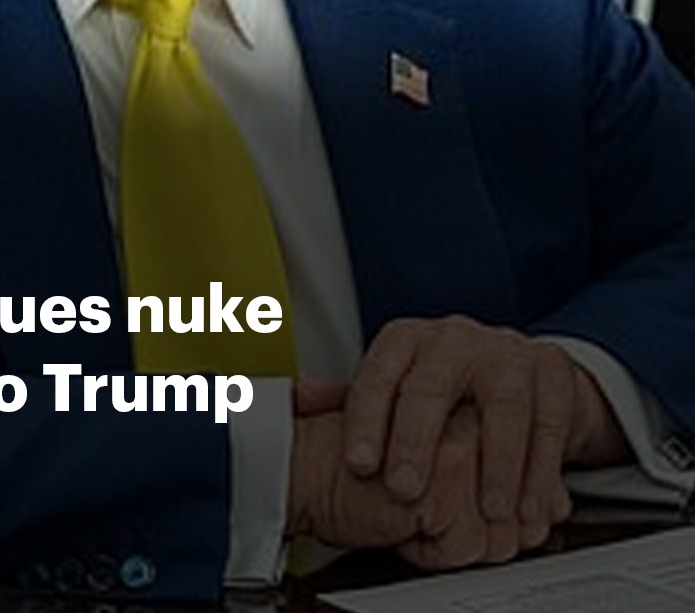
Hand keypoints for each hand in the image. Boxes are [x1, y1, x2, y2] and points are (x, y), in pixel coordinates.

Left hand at [341, 316, 625, 530]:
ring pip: (501, 404)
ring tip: (488, 510)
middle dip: (418, 440)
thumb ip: (351, 399)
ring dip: (495, 463)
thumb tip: (299, 398)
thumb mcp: (398, 385)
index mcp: (408, 340)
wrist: (517, 367)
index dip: (367, 420)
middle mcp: (453, 339)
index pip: (380, 373)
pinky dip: (540, 469)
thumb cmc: (446, 385)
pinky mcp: (552, 372)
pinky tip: (529, 506)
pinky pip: (548, 422)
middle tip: (406, 489)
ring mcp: (505, 352)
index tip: (359, 465)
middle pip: (432, 384)